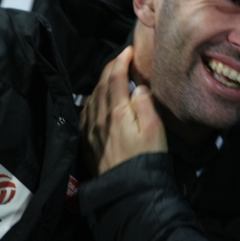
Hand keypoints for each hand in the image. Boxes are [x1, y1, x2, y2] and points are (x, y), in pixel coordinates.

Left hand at [80, 47, 166, 175]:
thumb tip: (137, 87)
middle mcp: (100, 118)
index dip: (121, 61)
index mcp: (117, 111)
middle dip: (110, 68)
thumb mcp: (154, 129)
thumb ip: (145, 104)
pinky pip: (85, 114)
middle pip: (101, 85)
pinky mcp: (87, 143)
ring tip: (110, 77)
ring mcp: (91, 131)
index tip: (128, 51)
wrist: (130, 190)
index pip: (115, 78)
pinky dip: (91, 101)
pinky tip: (95, 102)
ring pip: (92, 98)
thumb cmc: (147, 158)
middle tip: (120, 59)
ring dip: (100, 83)